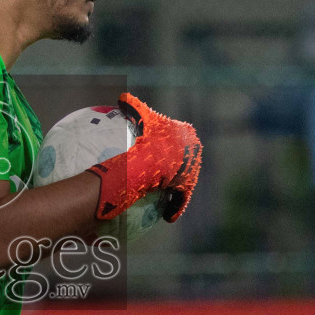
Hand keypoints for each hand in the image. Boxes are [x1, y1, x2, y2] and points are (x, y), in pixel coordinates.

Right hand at [87, 92, 202, 222]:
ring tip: (168, 192)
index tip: (161, 145)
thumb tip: (121, 97)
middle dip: (177, 163)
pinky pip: (179, 198)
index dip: (170, 140)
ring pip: (183, 179)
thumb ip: (132, 105)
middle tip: (164, 169)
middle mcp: (193, 151)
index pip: (181, 134)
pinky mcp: (187, 186)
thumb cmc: (148, 137)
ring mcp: (191, 170)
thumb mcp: (140, 116)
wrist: (157, 159)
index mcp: (186, 133)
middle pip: (184, 158)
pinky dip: (174, 206)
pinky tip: (167, 217)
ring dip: (176, 185)